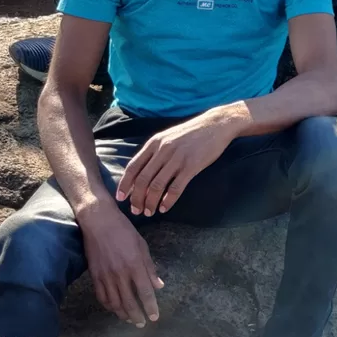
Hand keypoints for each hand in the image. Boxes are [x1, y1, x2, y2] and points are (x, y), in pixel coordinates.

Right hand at [75, 200, 163, 326]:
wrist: (98, 221)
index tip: (154, 317)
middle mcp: (120, 273)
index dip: (150, 306)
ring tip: (130, 319)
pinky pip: (102, 297)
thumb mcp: (142, 246)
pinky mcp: (94, 276)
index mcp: (134, 265)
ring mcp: (105, 276)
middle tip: (142, 323)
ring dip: (123, 314)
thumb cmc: (124, 230)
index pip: (145, 292)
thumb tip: (158, 285)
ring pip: (114, 303)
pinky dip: (109, 306)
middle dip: (137, 316)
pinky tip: (114, 309)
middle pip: (129, 302)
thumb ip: (150, 268)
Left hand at [117, 109, 238, 216]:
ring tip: (149, 212)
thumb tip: (141, 172)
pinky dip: (168, 201)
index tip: (120, 198)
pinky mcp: (191, 166)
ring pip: (157, 186)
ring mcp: (177, 158)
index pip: (133, 166)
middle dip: (136, 198)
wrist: (215, 125)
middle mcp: (163, 150)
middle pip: (143, 179)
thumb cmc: (191, 133)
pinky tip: (165, 208)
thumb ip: (155, 152)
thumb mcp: (168, 137)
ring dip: (150, 202)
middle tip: (136, 210)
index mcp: (154, 143)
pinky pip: (175, 188)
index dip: (125, 184)